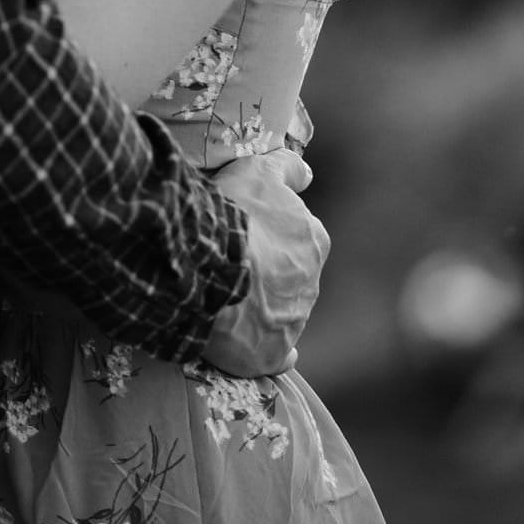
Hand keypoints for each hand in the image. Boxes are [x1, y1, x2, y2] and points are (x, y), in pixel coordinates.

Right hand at [200, 147, 329, 376]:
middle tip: (232, 265)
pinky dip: (269, 350)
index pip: (298, 237)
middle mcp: (311, 283)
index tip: (248, 233)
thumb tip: (305, 172)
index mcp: (313, 241)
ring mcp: (292, 321)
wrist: (211, 266)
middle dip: (268, 273)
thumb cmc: (235, 214)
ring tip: (224, 298)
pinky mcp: (270, 353)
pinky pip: (275, 354)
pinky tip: (252, 344)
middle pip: (289, 277)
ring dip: (260, 307)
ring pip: (279, 312)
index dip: (270, 234)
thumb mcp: (258, 172)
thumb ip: (285, 168)